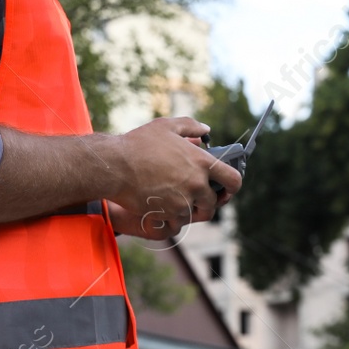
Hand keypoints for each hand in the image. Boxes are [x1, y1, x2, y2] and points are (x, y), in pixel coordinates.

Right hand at [112, 116, 240, 237]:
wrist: (114, 167)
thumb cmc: (138, 144)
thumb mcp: (166, 126)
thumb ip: (191, 126)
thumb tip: (206, 131)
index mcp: (202, 163)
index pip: (234, 181)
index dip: (233, 186)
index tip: (227, 188)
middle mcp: (196, 185)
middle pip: (214, 203)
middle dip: (208, 201)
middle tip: (197, 195)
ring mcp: (182, 202)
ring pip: (195, 214)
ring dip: (190, 209)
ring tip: (178, 199)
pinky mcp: (167, 215)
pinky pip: (178, 222)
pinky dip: (173, 216)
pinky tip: (162, 205)